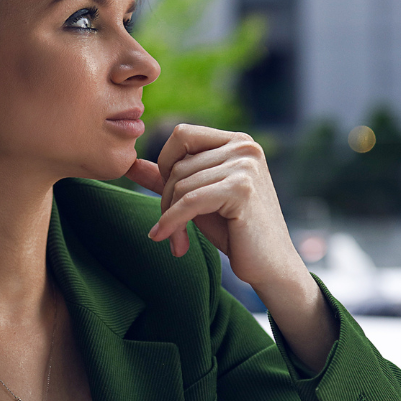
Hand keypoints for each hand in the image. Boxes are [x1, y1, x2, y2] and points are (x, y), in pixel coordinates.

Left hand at [127, 126, 295, 285]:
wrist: (270, 266)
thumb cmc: (235, 231)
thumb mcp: (197, 199)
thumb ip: (168, 179)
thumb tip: (130, 164)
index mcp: (237, 141)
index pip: (181, 135)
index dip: (166, 164)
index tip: (169, 198)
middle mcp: (244, 146)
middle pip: (178, 164)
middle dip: (166, 199)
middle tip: (170, 229)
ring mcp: (245, 166)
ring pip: (181, 184)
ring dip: (171, 217)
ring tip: (177, 241)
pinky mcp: (242, 190)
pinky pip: (189, 202)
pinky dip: (173, 222)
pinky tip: (171, 242)